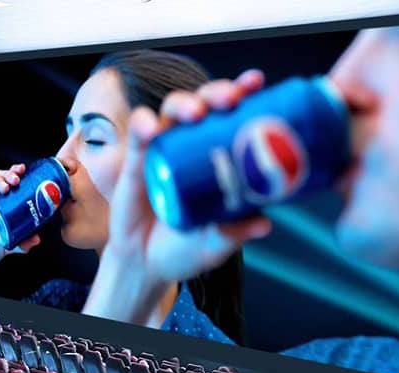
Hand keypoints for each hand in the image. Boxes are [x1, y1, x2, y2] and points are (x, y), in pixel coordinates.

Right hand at [0, 163, 41, 267]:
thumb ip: (24, 243)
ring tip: (6, 188)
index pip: (11, 180)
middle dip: (9, 173)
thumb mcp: (12, 244)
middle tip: (17, 180)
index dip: (16, 172)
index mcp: (6, 201)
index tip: (24, 171)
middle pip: (1, 176)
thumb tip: (36, 239)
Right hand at [83, 70, 273, 325]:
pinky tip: (150, 130)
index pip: (232, 115)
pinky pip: (138, 133)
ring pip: (172, 110)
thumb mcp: (214, 244)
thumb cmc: (186, 248)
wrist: (144, 264)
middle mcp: (191, 145)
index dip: (244, 93)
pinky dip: (143, 125)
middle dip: (218, 93)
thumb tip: (263, 223)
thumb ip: (233, 233)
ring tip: (195, 113)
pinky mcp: (135, 161)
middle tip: (231, 99)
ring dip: (185, 104)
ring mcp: (162, 149)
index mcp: (216, 155)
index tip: (256, 82)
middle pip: (204, 103)